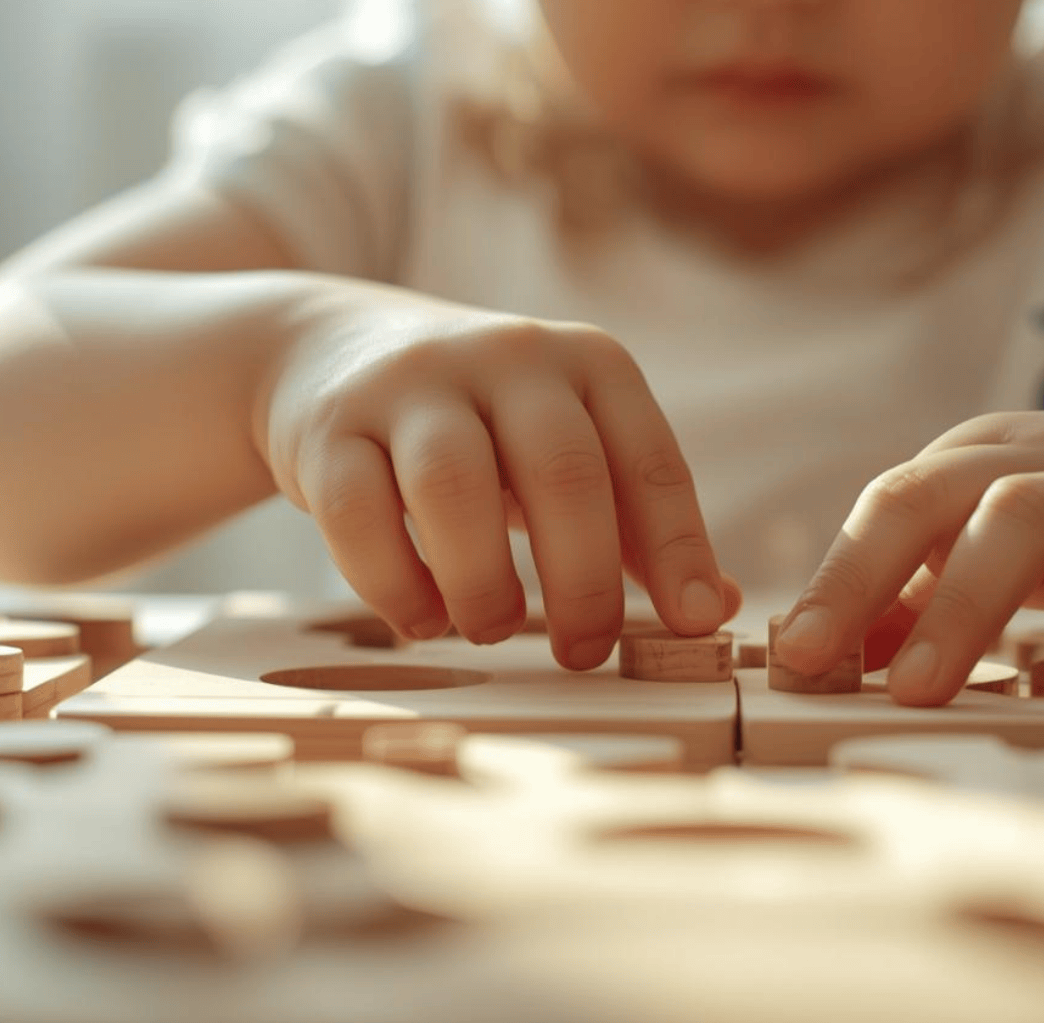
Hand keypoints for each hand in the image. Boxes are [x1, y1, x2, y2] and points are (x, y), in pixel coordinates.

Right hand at [257, 286, 737, 667]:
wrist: (330, 348)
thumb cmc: (482, 424)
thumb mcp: (568, 447)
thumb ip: (637, 526)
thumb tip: (713, 609)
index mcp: (587, 365)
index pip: (648, 460)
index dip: (678, 547)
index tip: (692, 624)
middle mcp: (508, 358)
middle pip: (561, 472)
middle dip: (583, 580)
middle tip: (583, 652)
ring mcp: (412, 385)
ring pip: (454, 487)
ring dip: (483, 583)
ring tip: (492, 630)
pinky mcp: (330, 427)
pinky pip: (358, 514)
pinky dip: (395, 585)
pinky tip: (423, 619)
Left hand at [773, 386, 1043, 703]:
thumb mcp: (992, 534)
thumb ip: (908, 593)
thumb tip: (816, 659)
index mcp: (977, 463)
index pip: (889, 505)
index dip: (834, 575)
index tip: (787, 654)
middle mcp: (1042, 468)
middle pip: (942, 499)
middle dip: (870, 576)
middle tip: (822, 665)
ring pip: (1036, 521)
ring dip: (967, 603)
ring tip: (920, 688)